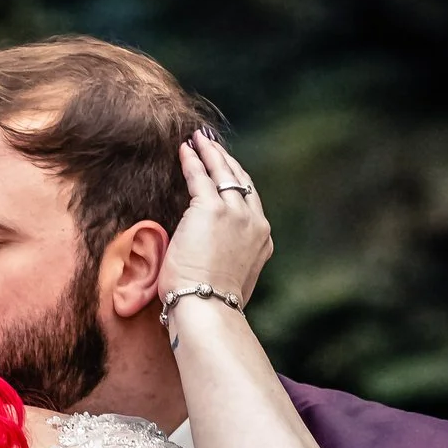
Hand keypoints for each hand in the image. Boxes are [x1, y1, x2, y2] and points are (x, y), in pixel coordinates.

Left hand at [156, 130, 272, 319]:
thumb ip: (232, 261)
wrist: (207, 307)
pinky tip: (185, 150)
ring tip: (199, 139)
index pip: (251, 202)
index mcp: (263, 240)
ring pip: (224, 173)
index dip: (238, 183)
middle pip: (242, 182)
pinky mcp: (211, 209)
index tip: (228, 172)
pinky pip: (200, 176)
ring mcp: (235, 214)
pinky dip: (192, 160)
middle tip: (213, 145)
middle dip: (227, 161)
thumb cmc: (213, 304)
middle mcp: (255, 222)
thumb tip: (219, 261)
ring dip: (211, 153)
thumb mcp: (234, 279)